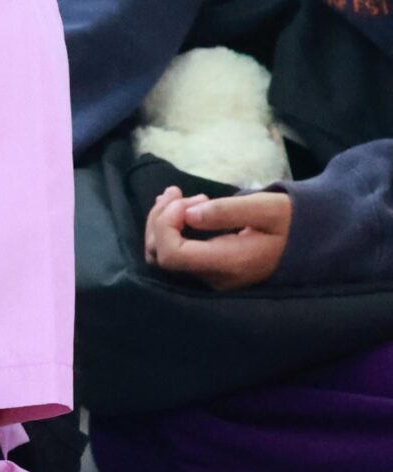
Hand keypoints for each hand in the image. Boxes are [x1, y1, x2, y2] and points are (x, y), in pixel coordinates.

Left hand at [143, 187, 290, 289]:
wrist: (311, 244)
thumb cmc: (292, 222)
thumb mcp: (267, 208)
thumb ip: (227, 211)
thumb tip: (188, 214)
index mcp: (229, 263)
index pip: (172, 255)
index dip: (166, 224)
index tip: (187, 199)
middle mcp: (214, 278)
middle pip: (159, 254)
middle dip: (160, 218)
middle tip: (180, 192)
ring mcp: (209, 279)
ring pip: (160, 255)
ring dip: (160, 222)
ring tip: (178, 196)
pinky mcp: (207, 272)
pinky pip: (174, 255)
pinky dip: (168, 229)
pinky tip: (178, 209)